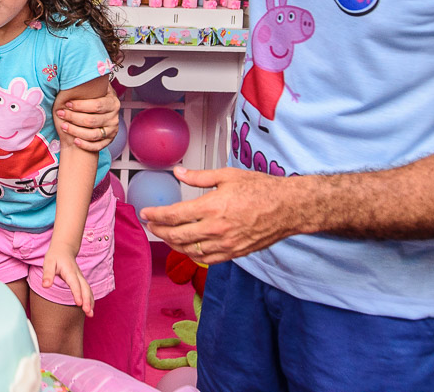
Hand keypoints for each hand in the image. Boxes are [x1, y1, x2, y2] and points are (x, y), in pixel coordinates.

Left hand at [42, 244, 93, 315]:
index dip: (77, 294)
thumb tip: (46, 286)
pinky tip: (90, 308)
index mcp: (70, 271)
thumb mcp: (48, 262)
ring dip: (91, 302)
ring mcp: (80, 278)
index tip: (79, 304)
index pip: (75, 284)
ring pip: (88, 290)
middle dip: (87, 300)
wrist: (63, 248)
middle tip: (88, 312)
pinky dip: (90, 299)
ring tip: (91, 314)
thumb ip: (47, 274)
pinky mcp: (81, 280)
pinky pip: (87, 290)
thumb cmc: (55, 256)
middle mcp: (78, 275)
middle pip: (85, 288)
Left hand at [56, 84, 119, 151]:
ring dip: (76, 131)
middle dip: (74, 117)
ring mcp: (112, 129)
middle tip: (61, 113)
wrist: (96, 115)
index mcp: (112, 102)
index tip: (67, 103)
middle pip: (92, 120)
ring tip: (63, 126)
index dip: (80, 105)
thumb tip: (79, 70)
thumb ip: (89, 83)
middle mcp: (114, 116)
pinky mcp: (109, 140)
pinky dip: (86, 145)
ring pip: (93, 134)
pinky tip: (75, 140)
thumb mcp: (94, 90)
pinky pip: (98, 146)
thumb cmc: (91, 101)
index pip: (96, 105)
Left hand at [140, 166, 295, 263]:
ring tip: (165, 236)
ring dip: (172, 244)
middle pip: (177, 236)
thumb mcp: (227, 175)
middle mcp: (216, 229)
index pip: (174, 215)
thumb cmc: (261, 189)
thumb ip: (199, 177)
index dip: (156, 215)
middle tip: (151, 225)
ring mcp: (225, 244)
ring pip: (189, 250)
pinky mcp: (234, 253)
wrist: (287, 208)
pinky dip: (191, 255)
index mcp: (212, 207)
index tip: (146, 213)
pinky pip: (206, 260)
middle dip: (159, 231)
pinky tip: (186, 249)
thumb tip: (178, 173)